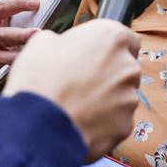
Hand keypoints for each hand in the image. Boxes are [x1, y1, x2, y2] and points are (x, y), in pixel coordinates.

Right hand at [0, 0, 40, 66]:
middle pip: (1, 35)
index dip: (18, 4)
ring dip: (19, 52)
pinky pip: (3, 66)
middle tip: (38, 32)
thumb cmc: (4, 22)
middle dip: (20, 34)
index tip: (35, 1)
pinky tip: (29, 60)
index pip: (0, 7)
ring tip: (35, 49)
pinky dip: (17, 63)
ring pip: (0, 55)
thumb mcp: (9, 7)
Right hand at [2, 19, 140, 159]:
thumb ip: (60, 39)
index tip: (94, 56)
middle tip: (80, 82)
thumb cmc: (39, 81)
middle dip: (108, 75)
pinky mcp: (125, 125)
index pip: (126, 39)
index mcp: (112, 38)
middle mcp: (128, 66)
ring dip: (106, 99)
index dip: (109, 48)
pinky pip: (117, 121)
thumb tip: (59, 44)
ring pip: (122, 96)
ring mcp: (129, 98)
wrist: (37, 127)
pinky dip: (103, 122)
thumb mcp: (40, 43)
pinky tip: (81, 122)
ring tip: (77, 105)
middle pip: (125, 69)